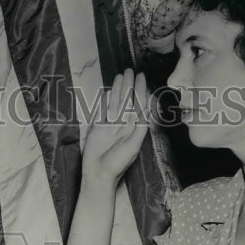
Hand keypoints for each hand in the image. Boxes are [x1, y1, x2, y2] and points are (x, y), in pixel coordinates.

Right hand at [81, 69, 148, 188]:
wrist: (98, 174)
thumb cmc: (117, 163)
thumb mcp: (133, 146)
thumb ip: (140, 128)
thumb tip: (146, 110)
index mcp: (134, 128)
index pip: (138, 105)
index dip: (140, 91)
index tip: (141, 77)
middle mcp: (123, 124)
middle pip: (127, 100)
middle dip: (129, 85)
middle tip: (130, 70)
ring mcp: (110, 125)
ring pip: (115, 103)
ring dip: (118, 89)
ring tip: (120, 75)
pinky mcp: (98, 128)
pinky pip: (102, 110)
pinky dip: (105, 100)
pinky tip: (108, 91)